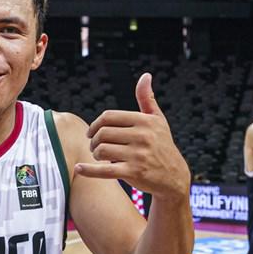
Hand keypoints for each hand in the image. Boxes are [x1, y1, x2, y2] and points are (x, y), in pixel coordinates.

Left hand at [74, 73, 189, 199]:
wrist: (174, 177)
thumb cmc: (162, 146)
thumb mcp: (158, 121)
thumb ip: (147, 99)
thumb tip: (145, 76)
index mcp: (145, 121)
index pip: (109, 117)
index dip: (95, 124)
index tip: (92, 132)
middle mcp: (143, 136)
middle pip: (103, 133)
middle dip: (94, 140)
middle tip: (94, 146)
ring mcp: (138, 155)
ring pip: (102, 150)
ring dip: (95, 154)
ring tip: (98, 156)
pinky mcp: (134, 173)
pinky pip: (105, 170)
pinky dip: (89, 170)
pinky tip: (79, 168)